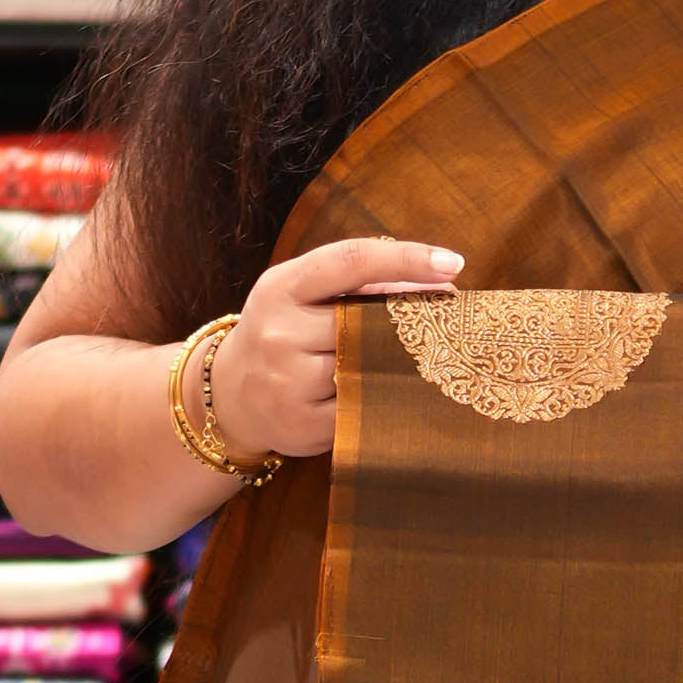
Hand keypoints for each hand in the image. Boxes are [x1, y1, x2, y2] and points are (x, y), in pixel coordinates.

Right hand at [202, 232, 460, 467]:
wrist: (229, 398)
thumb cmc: (284, 335)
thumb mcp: (304, 297)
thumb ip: (364, 286)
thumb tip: (443, 286)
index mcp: (282, 287)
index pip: (351, 260)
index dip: (406, 258)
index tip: (453, 262)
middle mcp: (279, 331)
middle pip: (368, 320)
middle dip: (409, 324)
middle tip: (445, 325)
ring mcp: (287, 381)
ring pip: (370, 368)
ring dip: (397, 365)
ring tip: (407, 364)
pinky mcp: (303, 424)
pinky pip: (363, 408)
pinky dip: (382, 400)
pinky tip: (387, 395)